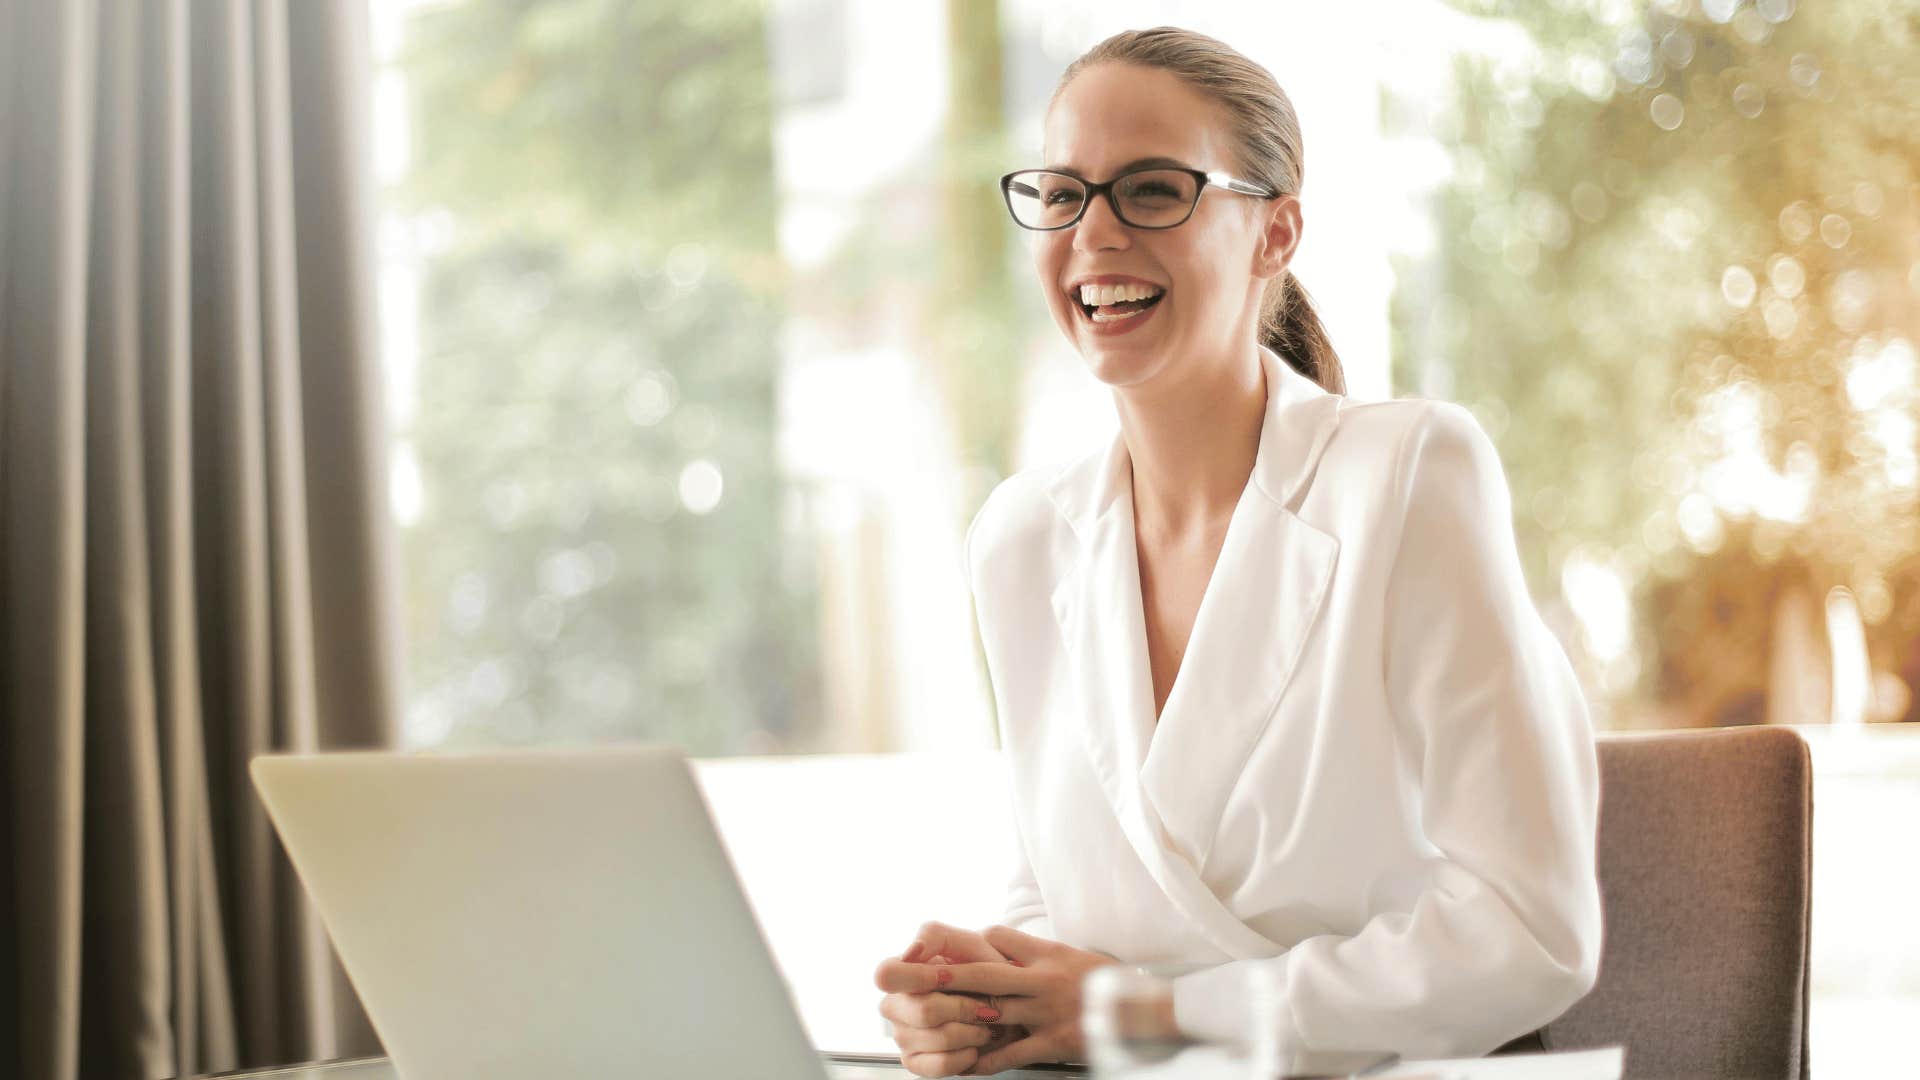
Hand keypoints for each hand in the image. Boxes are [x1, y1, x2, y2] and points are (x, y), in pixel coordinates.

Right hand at [874, 922, 1027, 1076]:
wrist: (1008, 1006)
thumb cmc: (986, 969)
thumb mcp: (969, 943)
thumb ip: (936, 937)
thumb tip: (910, 952)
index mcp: (900, 971)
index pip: (885, 975)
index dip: (917, 978)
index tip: (948, 978)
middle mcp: (894, 1004)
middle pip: (922, 1011)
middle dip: (964, 1008)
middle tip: (986, 1006)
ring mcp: (902, 1035)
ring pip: (937, 1039)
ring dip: (973, 1032)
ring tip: (986, 1025)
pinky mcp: (914, 1061)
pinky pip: (940, 1064)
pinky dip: (966, 1055)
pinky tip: (975, 1045)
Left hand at [911, 925, 1122, 1074]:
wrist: (1146, 1012)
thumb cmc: (1106, 984)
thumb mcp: (1070, 956)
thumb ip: (1034, 952)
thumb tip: (997, 940)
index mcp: (1045, 955)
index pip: (998, 938)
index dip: (967, 943)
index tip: (933, 948)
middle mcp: (1041, 980)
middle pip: (982, 973)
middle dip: (942, 975)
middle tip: (905, 974)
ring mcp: (1046, 1012)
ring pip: (991, 1012)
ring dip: (955, 1018)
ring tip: (922, 1020)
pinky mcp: (1053, 1042)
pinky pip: (1012, 1052)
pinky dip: (986, 1060)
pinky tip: (964, 1064)